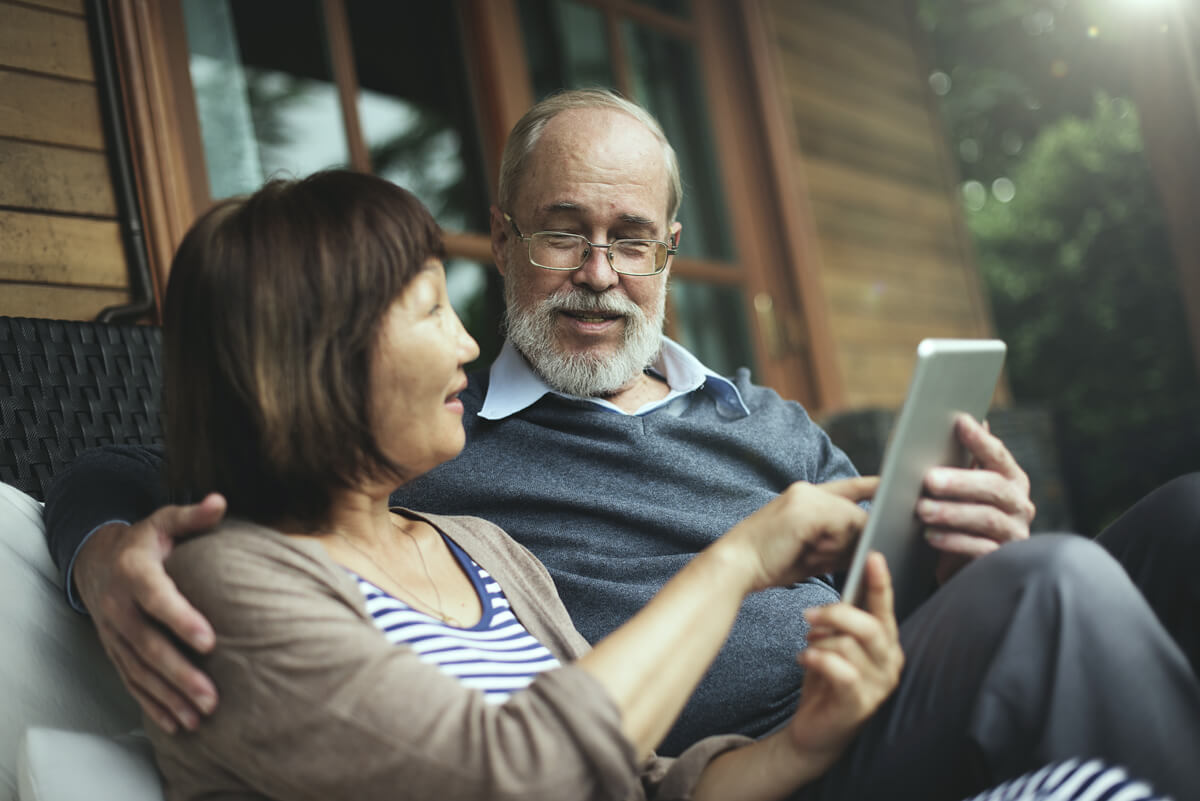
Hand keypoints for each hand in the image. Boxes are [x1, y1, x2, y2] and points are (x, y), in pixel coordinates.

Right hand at [74, 494, 225, 731]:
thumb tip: (220, 502)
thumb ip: (193, 516)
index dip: (181, 619)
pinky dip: (153, 705)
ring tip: (200, 718)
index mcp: (134, 572)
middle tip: (211, 697)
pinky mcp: (116, 652)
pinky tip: (177, 723)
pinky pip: (132, 683)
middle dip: (180, 673)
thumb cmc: (146, 541)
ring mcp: (114, 634)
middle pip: (149, 645)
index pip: (157, 598)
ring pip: (140, 671)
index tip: (210, 640)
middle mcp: (119, 607)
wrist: (97, 561)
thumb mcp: (165, 520)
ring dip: (169, 697)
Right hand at [721, 477, 876, 592]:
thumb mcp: (810, 551)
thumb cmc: (769, 563)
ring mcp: (806, 498)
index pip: (847, 487)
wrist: (737, 565)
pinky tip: (823, 554)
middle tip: (841, 552)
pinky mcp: (807, 510)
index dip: (870, 485)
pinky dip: (840, 543)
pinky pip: (843, 524)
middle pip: (853, 509)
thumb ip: (837, 543)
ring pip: (851, 517)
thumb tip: (867, 545)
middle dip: (858, 534)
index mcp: (804, 497)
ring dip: (845, 543)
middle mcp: (806, 491)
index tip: (890, 483)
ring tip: (818, 555)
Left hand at [786, 552, 902, 762]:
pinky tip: (805, 660)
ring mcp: (879, 685)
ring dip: (820, 641)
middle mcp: (890, 662)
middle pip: (869, 625)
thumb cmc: (827, 680)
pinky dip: (817, 659)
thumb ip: (842, 622)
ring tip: (808, 647)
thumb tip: (837, 593)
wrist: (815, 730)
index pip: (885, 607)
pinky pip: (840, 670)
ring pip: (849, 645)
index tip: (873, 555)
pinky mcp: (861, 704)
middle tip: (808, 614)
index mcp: (886, 642)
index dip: (880, 582)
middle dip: (835, 614)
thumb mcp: (835, 644)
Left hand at [917, 414, 1034, 581]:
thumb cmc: (959, 514)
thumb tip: (958, 420)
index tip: (959, 422)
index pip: (997, 455)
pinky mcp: (1001, 560)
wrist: (963, 563)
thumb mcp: (959, 487)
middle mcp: (1019, 504)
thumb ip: (960, 459)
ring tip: (921, 509)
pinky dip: (953, 541)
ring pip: (987, 519)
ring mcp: (1014, 533)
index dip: (980, 439)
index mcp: (1010, 478)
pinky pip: (980, 549)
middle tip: (928, 479)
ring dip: (952, 513)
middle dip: (961, 482)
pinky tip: (930, 536)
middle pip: (994, 487)